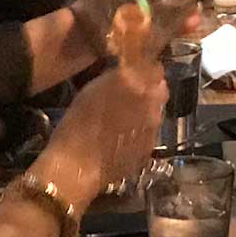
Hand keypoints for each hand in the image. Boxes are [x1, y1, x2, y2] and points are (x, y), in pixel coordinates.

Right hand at [30, 66, 168, 207]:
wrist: (77, 166)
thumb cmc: (76, 124)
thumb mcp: (91, 91)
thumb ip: (116, 78)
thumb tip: (132, 70)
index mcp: (138, 85)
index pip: (155, 69)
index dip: (145, 70)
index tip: (136, 72)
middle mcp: (152, 105)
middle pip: (159, 90)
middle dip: (147, 90)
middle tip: (128, 94)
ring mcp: (153, 128)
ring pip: (156, 111)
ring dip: (145, 110)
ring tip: (123, 117)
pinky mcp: (150, 148)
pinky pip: (149, 132)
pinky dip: (141, 131)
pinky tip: (124, 137)